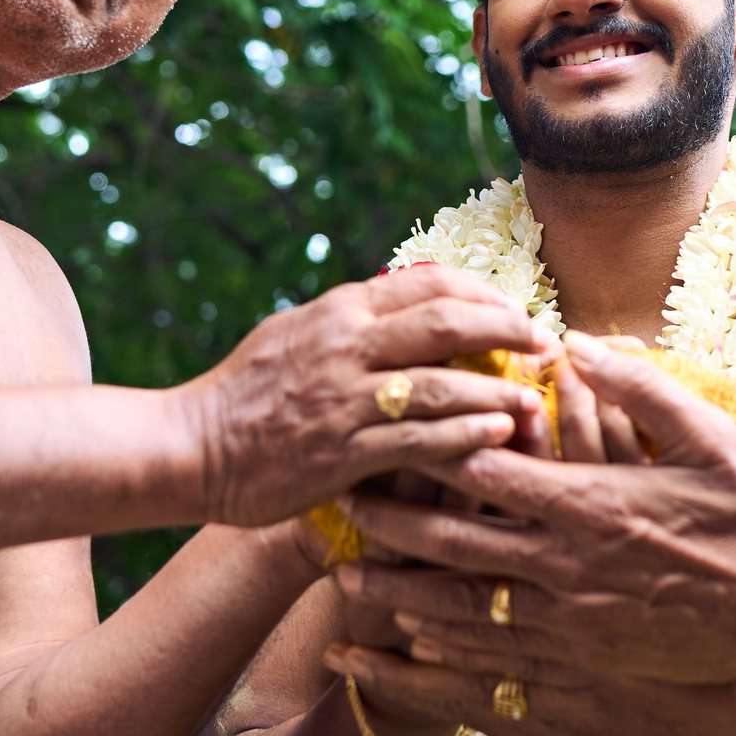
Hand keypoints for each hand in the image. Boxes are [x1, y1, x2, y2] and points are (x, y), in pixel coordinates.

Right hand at [185, 265, 556, 525]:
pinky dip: (466, 435)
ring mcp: (345, 399)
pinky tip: (499, 435)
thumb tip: (409, 300)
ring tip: (536, 399)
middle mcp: (346, 345)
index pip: (432, 283)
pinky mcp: (342, 453)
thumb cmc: (246, 391)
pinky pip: (419, 440)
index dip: (487, 294)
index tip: (519, 310)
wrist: (191, 446)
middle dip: (509, 329)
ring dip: (499, 390)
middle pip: (449, 321)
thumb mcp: (298, 333)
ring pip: (443, 383)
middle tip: (544, 345)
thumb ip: (354, 319)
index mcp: (341, 310)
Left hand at [339, 333, 735, 685]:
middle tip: (341, 505)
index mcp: (593, 503)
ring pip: (466, 609)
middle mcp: (570, 566)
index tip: (389, 433)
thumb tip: (575, 344)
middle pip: (457, 543)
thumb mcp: (707, 436)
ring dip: (403, 591)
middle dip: (394, 524)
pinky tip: (411, 638)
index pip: (489, 475)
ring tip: (349, 577)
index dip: (433, 453)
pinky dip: (447, 647)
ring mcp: (573, 621)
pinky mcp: (583, 661)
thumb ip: (639, 387)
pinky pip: (498, 658)